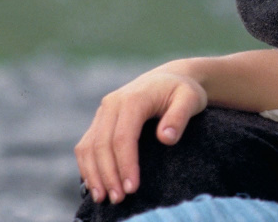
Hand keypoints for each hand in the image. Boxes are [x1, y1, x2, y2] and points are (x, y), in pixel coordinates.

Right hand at [74, 64, 207, 205]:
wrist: (171, 78)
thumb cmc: (183, 91)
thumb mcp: (191, 99)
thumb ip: (180, 116)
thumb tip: (166, 138)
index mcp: (133, 98)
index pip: (123, 137)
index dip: (125, 164)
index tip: (133, 187)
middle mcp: (112, 104)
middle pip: (102, 145)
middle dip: (108, 175)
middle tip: (119, 199)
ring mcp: (103, 112)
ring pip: (88, 147)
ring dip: (94, 174)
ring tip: (104, 198)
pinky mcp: (99, 121)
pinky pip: (86, 145)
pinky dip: (88, 166)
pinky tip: (96, 184)